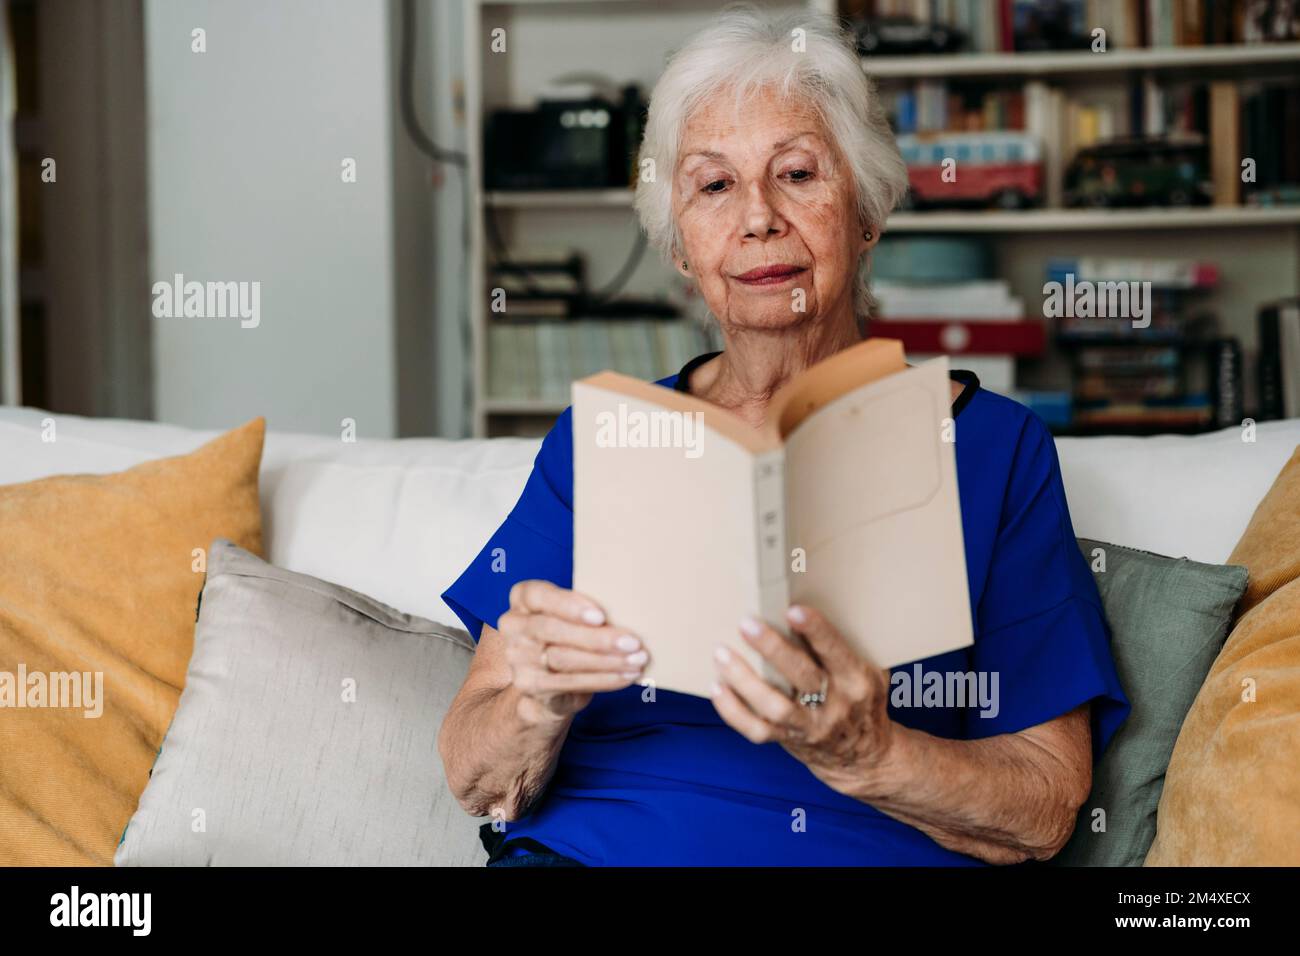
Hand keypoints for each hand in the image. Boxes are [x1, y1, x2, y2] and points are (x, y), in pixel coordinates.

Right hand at [496, 580, 648, 724]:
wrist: (545, 684)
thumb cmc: (568, 636)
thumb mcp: (572, 616)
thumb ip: (587, 611)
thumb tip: (631, 613)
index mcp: (523, 598)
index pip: (537, 595)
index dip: (568, 605)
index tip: (601, 615)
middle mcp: (513, 625)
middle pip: (552, 629)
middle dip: (596, 638)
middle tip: (632, 642)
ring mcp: (517, 657)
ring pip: (563, 658)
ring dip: (606, 660)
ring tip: (636, 660)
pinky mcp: (529, 685)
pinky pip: (569, 682)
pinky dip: (603, 679)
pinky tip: (625, 676)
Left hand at [710, 604, 895, 794]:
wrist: (862, 755)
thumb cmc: (860, 699)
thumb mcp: (869, 672)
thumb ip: (844, 648)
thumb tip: (811, 602)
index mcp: (857, 680)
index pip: (836, 652)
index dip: (816, 631)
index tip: (793, 610)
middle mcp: (835, 705)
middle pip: (802, 676)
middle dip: (773, 649)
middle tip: (747, 624)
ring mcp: (811, 726)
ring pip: (775, 706)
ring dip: (745, 679)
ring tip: (722, 654)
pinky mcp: (789, 740)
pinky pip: (758, 730)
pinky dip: (734, 711)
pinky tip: (718, 688)